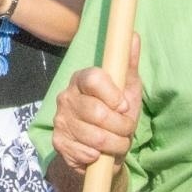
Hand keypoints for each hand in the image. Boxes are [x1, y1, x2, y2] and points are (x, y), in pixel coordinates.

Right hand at [51, 36, 142, 174]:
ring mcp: (60, 120)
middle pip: (97, 112)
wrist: (101, 150)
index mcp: (82, 79)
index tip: (124, 105)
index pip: (93, 78)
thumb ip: (129, 64)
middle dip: (121, 126)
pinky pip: (85, 152)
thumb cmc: (117, 115)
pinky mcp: (58, 142)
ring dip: (114, 144)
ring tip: (116, 142)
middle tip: (125, 130)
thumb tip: (133, 35)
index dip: (113, 95)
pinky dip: (99, 156)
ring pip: (95, 136)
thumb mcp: (128, 89)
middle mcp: (66, 96)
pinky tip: (99, 153)